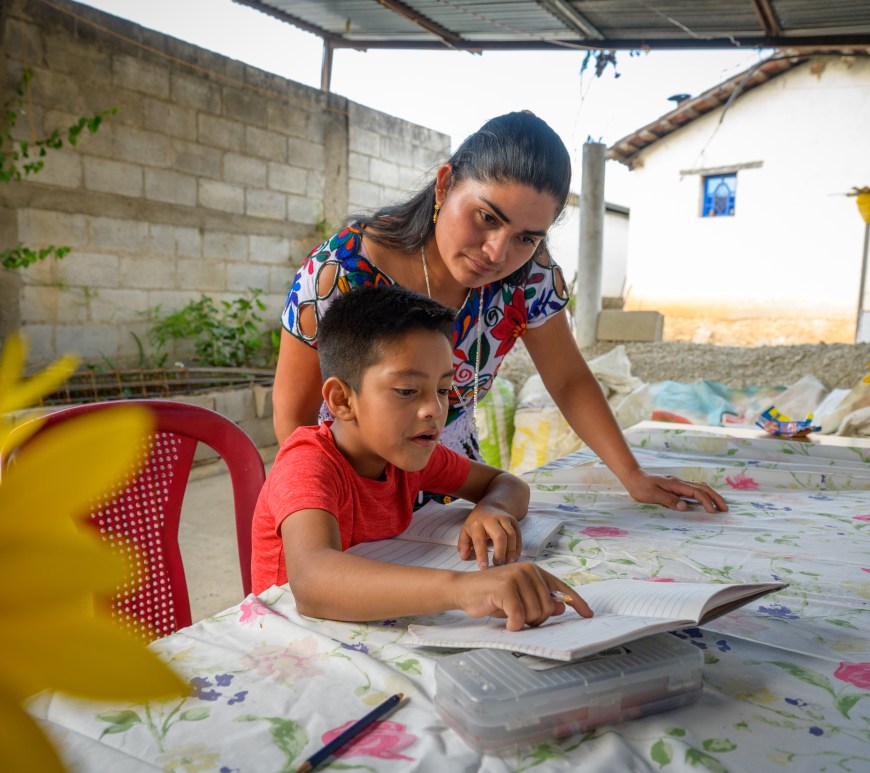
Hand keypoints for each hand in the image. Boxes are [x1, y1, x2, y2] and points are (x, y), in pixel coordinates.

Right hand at [453, 563, 592, 630]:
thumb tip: (561, 607)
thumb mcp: (519, 600)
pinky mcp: (505, 587)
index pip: (561, 587)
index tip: (588, 614)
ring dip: (522, 622)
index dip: (576, 602)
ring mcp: (517, 576)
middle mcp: (528, 570)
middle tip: (518, 617)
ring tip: (508, 615)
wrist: (463, 589)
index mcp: (534, 571)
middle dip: (536, 619)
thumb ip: (539, 601)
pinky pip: (519, 617)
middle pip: (548, 607)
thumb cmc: (491, 596)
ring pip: (535, 613)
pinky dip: (513, 625)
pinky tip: (506, 622)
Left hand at [458, 505, 522, 567]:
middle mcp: (492, 520)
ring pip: (511, 535)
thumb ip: (463, 545)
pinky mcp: (514, 521)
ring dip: (511, 551)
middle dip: (500, 552)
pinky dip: (517, 548)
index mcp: (477, 523)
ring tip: (508, 563)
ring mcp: (504, 519)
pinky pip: (518, 535)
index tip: (483, 567)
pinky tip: (514, 557)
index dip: (481, 555)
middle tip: (498, 564)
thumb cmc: (476, 523)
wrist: (490, 506)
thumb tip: (464, 557)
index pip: (479, 540)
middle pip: (500, 536)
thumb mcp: (465, 531)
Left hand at [625, 470, 727, 512]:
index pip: (696, 492)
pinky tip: (705, 500)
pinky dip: (703, 494)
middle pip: (703, 488)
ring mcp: (678, 483)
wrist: (633, 477)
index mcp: (675, 484)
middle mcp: (679, 482)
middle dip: (715, 497)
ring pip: (700, 487)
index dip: (706, 501)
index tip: (712, 512)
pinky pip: (694, 489)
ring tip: (720, 505)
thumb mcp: (652, 495)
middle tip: (725, 509)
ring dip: (711, 495)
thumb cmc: (641, 487)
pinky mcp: (676, 486)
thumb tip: (685, 507)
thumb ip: (668, 500)